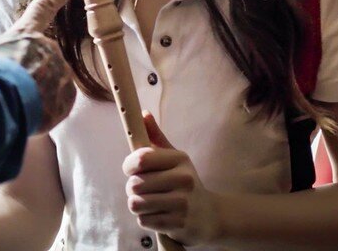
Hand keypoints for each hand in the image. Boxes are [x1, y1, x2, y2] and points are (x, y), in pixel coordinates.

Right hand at [0, 0, 78, 133]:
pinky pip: (57, 106)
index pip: (42, 8)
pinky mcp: (67, 98)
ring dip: (36, 97)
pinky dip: (45, 114)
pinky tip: (27, 117)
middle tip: (9, 91)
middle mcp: (47, 49)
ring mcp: (60, 73)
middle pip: (43, 62)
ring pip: (51, 86)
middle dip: (31, 77)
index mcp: (23, 34)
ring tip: (14, 106)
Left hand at [122, 112, 220, 245]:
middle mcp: (183, 179)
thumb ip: (156, 136)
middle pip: (134, 184)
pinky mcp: (178, 223)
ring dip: (137, 205)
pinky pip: (144, 220)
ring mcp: (182, 203)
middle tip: (143, 190)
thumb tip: (143, 114)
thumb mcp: (174, 158)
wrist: (209, 214)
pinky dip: (146, 219)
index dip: (128, 165)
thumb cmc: (184, 183)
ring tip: (149, 203)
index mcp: (179, 159)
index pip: (141, 159)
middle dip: (132, 189)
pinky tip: (158, 215)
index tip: (131, 170)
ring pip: (136, 203)